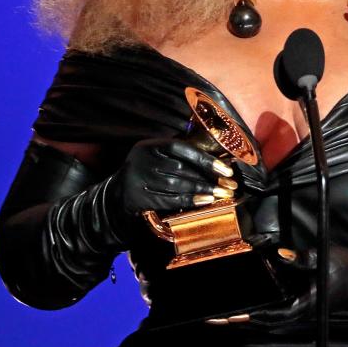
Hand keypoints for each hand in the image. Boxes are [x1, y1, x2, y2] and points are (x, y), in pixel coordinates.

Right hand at [107, 138, 236, 239]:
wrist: (119, 190)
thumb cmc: (149, 169)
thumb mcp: (159, 154)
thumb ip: (182, 152)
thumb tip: (217, 158)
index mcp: (152, 145)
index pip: (183, 149)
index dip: (206, 159)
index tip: (227, 169)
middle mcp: (144, 160)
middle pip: (182, 169)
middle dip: (208, 178)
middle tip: (228, 185)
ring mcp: (140, 179)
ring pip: (176, 185)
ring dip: (201, 190)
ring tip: (219, 194)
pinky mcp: (140, 198)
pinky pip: (169, 200)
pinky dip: (189, 201)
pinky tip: (204, 201)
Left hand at [207, 245, 347, 326]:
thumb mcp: (326, 259)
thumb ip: (301, 258)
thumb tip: (278, 253)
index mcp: (304, 304)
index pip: (271, 314)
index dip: (249, 316)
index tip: (229, 316)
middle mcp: (298, 309)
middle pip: (263, 320)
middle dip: (238, 320)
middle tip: (213, 317)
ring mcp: (298, 307)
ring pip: (267, 316)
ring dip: (245, 315)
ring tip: (222, 313)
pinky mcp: (299, 300)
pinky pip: (274, 308)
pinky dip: (258, 308)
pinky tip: (248, 300)